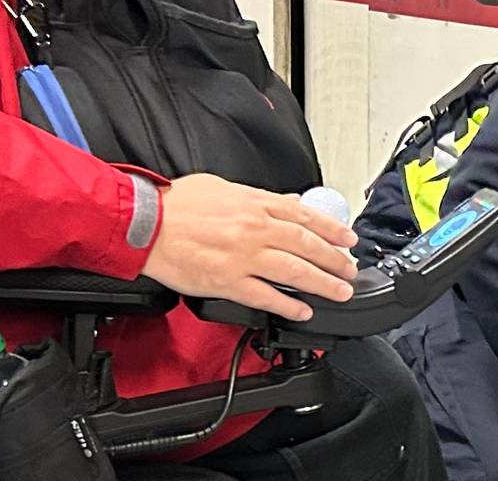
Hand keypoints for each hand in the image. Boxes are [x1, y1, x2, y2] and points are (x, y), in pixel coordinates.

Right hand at [138, 174, 358, 322]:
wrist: (147, 225)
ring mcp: (243, 257)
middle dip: (334, 260)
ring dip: (322, 284)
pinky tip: (303, 310)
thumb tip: (286, 202)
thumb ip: (258, 197)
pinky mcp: (228, 282)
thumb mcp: (223, 187)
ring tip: (340, 292)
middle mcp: (255, 230)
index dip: (332, 229)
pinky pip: (266, 296)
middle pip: (307, 246)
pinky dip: (288, 305)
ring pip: (295, 272)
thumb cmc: (177, 205)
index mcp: (255, 204)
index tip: (348, 240)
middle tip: (350, 270)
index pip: (305, 217)